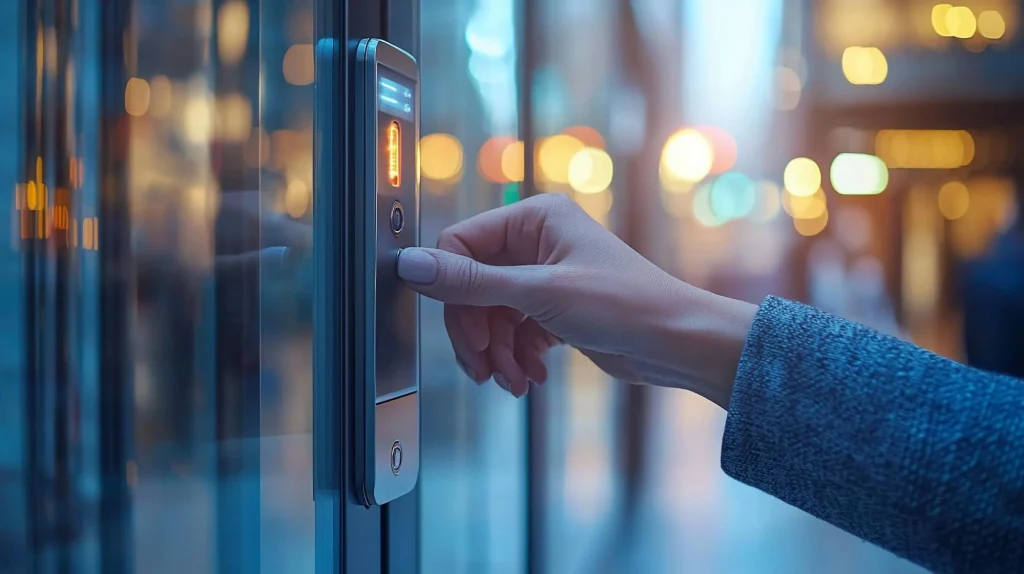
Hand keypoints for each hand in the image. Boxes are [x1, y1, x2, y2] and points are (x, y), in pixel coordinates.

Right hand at [397, 193, 755, 406]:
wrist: (678, 344)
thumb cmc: (627, 305)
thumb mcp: (540, 294)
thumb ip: (471, 283)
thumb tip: (410, 265)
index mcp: (534, 218)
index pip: (461, 246)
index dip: (453, 294)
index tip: (462, 335)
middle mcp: (537, 240)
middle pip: (473, 287)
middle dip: (477, 333)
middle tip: (485, 368)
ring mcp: (545, 275)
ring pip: (492, 314)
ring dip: (497, 353)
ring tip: (514, 382)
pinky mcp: (555, 307)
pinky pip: (515, 331)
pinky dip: (517, 357)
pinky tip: (532, 377)